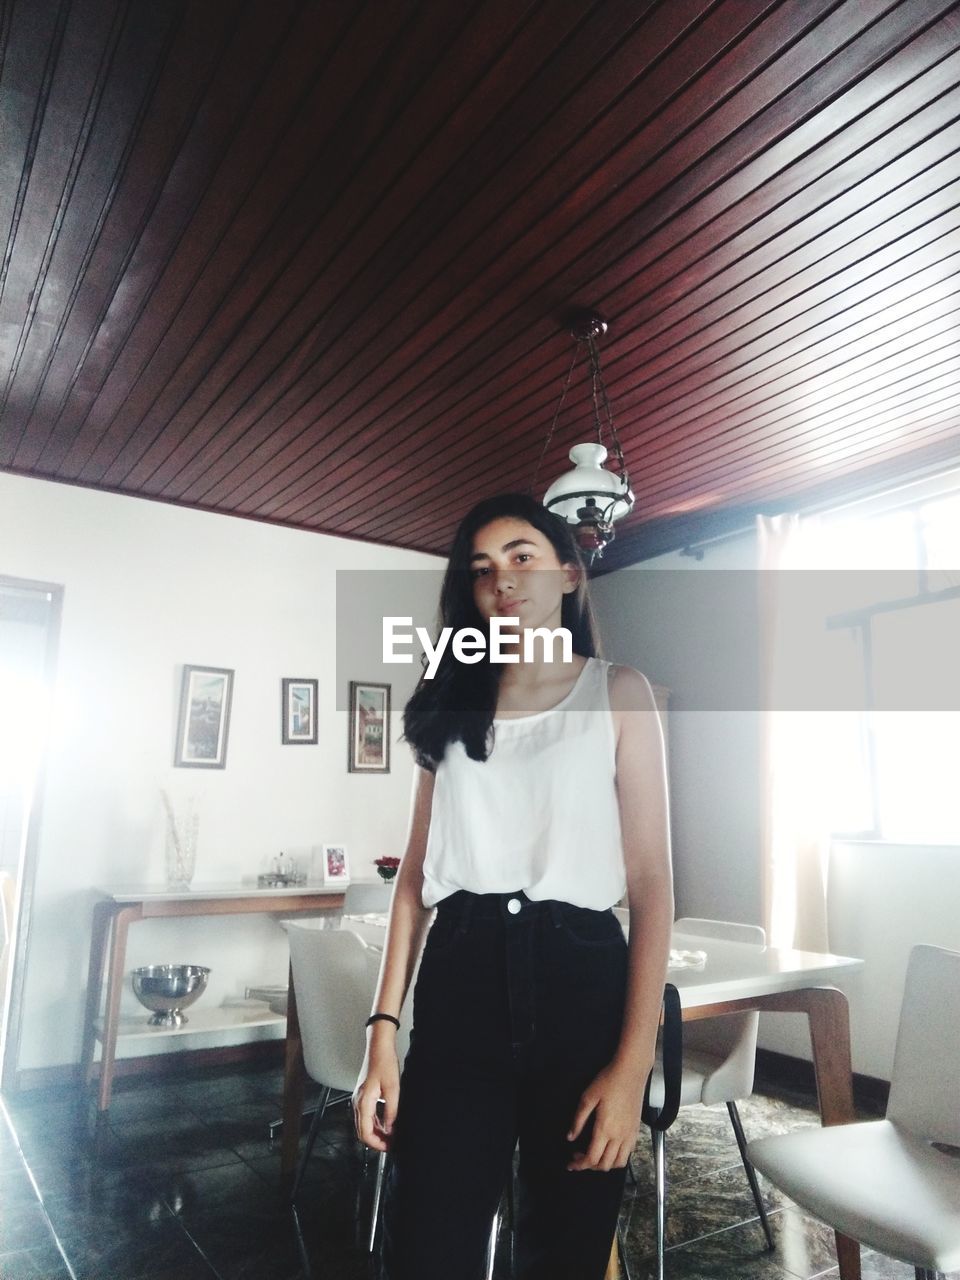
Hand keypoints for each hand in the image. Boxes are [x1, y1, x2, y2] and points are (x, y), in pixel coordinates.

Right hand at [352, 1035, 399, 1152]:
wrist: (378, 1046)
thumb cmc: (385, 1064)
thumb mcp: (392, 1089)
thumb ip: (391, 1111)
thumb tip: (391, 1130)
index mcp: (363, 1102)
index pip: (365, 1133)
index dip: (377, 1144)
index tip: (389, 1147)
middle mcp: (357, 1102)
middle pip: (362, 1131)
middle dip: (376, 1141)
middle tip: (392, 1144)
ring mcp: (359, 1099)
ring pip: (363, 1124)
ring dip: (375, 1133)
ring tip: (391, 1136)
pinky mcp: (363, 1095)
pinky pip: (366, 1116)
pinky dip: (374, 1124)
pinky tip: (386, 1124)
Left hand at [565, 1058, 647, 1171]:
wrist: (631, 1071)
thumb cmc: (609, 1080)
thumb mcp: (588, 1097)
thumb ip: (578, 1120)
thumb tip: (570, 1137)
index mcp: (605, 1129)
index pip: (592, 1158)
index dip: (579, 1165)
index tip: (571, 1164)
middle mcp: (619, 1136)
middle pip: (604, 1165)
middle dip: (589, 1166)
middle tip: (578, 1156)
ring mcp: (630, 1134)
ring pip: (619, 1163)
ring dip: (605, 1165)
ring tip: (594, 1155)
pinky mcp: (636, 1130)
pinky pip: (628, 1153)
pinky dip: (617, 1158)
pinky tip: (609, 1148)